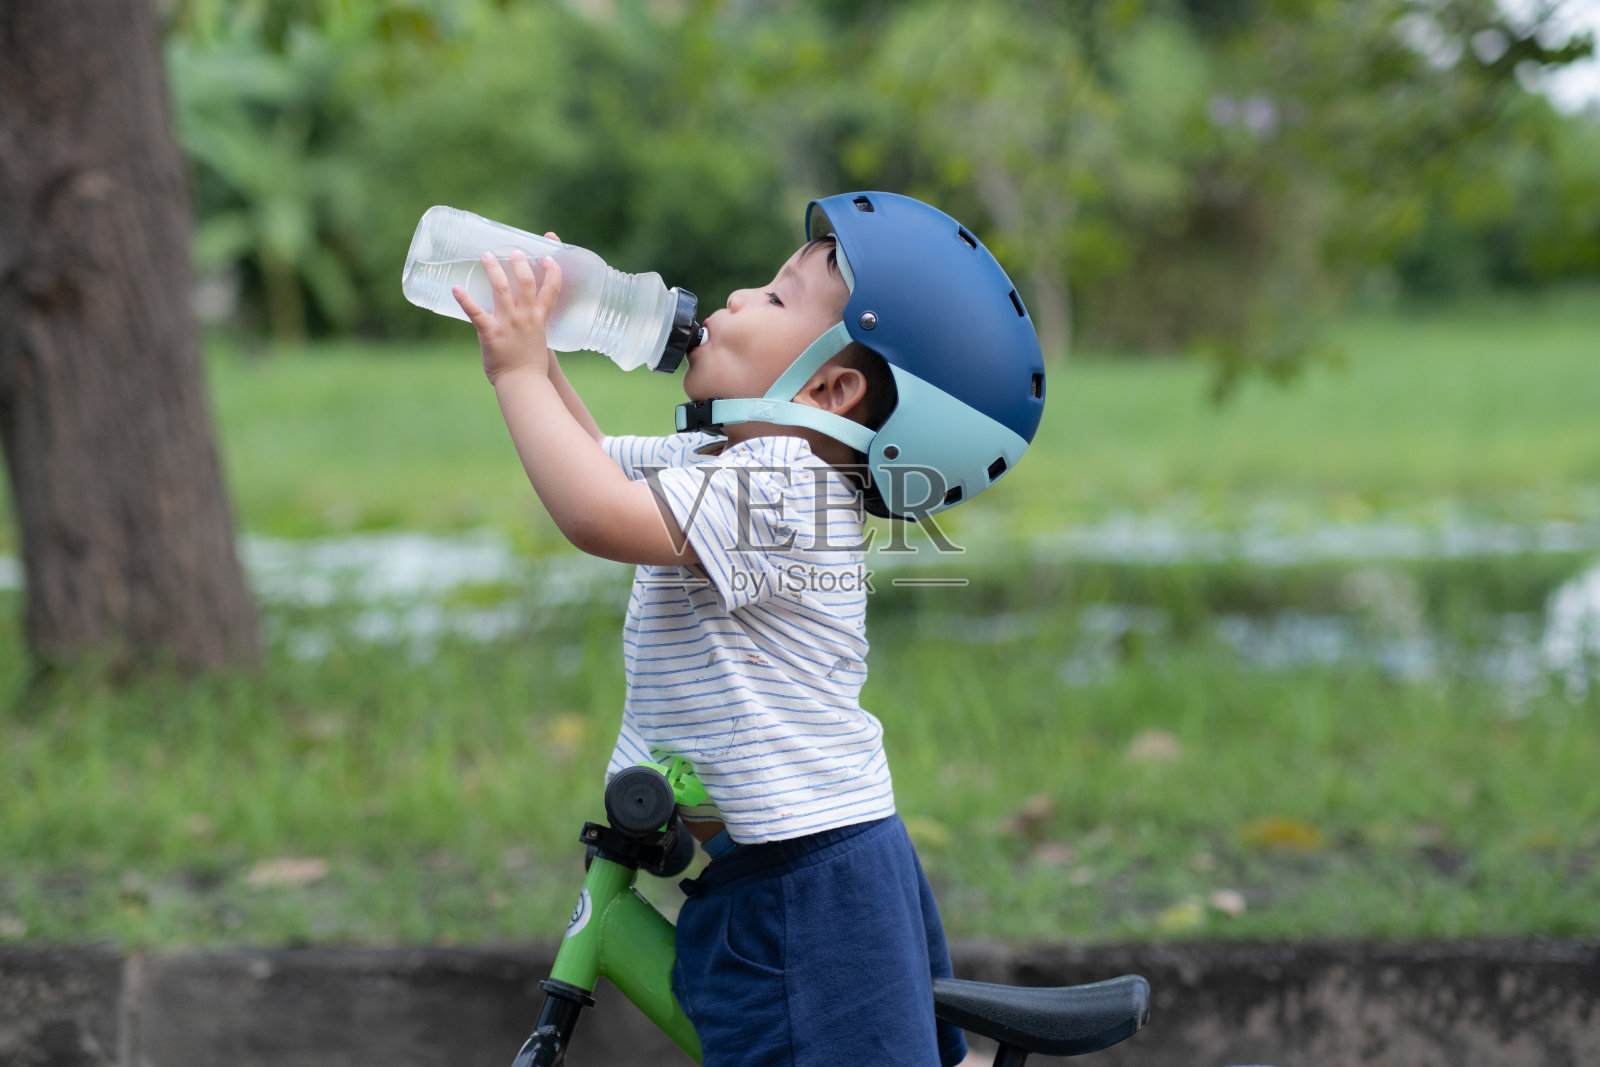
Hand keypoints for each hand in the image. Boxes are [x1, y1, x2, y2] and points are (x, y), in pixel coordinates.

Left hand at [453, 248, 562, 385]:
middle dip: (520, 263)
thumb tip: (522, 320)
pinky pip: (475, 313)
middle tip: (513, 251)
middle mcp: (526, 318)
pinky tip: (455, 288)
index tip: (549, 258)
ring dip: (493, 270)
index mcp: (539, 319)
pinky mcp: (490, 333)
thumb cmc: (532, 367)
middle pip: (525, 282)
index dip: (552, 272)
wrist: (524, 385)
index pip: (551, 291)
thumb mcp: (539, 342)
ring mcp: (508, 324)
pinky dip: (464, 299)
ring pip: (501, 289)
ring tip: (486, 256)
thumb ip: (531, 328)